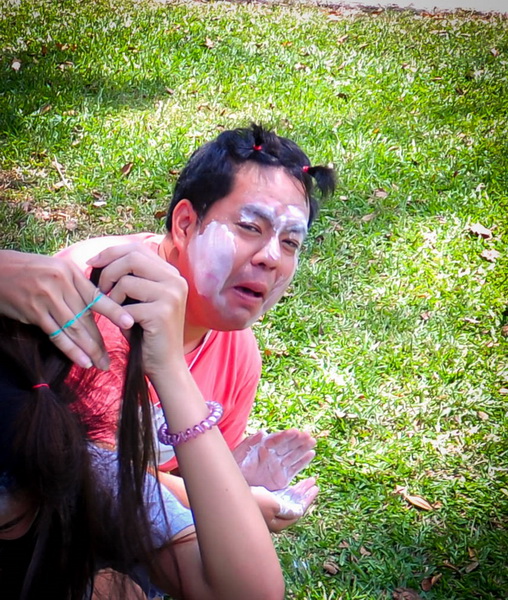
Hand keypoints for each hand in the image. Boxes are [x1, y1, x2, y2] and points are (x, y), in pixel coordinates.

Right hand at [0, 250, 133, 368]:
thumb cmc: (29, 270)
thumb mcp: (56, 269)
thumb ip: (76, 285)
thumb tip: (98, 304)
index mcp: (70, 272)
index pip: (96, 295)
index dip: (114, 311)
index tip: (129, 323)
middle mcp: (61, 284)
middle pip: (86, 317)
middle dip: (100, 340)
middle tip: (111, 358)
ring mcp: (47, 298)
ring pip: (74, 328)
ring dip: (89, 349)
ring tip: (100, 364)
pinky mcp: (33, 312)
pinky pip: (56, 334)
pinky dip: (70, 349)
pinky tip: (82, 361)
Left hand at [88, 244, 187, 376]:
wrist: (166, 364)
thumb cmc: (147, 333)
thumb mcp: (140, 299)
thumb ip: (130, 278)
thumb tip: (99, 260)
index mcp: (171, 274)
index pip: (137, 248)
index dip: (111, 252)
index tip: (92, 263)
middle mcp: (175, 280)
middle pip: (132, 258)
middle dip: (108, 271)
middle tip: (99, 290)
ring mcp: (171, 295)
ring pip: (127, 281)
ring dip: (112, 297)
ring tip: (114, 311)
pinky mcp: (163, 313)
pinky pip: (127, 306)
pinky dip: (118, 316)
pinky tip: (124, 325)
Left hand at [233, 428, 315, 490]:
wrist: (234, 486)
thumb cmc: (233, 468)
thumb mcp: (238, 455)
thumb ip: (249, 443)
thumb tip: (262, 432)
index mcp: (262, 448)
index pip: (276, 440)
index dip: (286, 436)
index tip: (295, 432)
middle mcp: (272, 455)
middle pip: (287, 445)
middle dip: (298, 440)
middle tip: (308, 435)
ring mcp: (278, 466)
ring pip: (293, 455)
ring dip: (303, 448)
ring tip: (312, 441)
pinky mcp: (282, 478)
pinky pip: (295, 468)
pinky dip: (303, 461)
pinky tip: (311, 453)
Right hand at [251, 477, 317, 532]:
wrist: (233, 499)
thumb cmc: (254, 502)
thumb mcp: (273, 505)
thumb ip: (288, 510)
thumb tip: (298, 513)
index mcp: (279, 522)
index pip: (298, 511)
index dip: (307, 499)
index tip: (315, 489)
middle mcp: (275, 518)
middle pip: (295, 506)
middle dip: (304, 494)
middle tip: (313, 482)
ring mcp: (269, 512)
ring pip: (289, 501)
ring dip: (298, 491)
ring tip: (307, 481)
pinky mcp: (263, 504)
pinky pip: (281, 498)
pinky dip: (288, 491)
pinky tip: (292, 485)